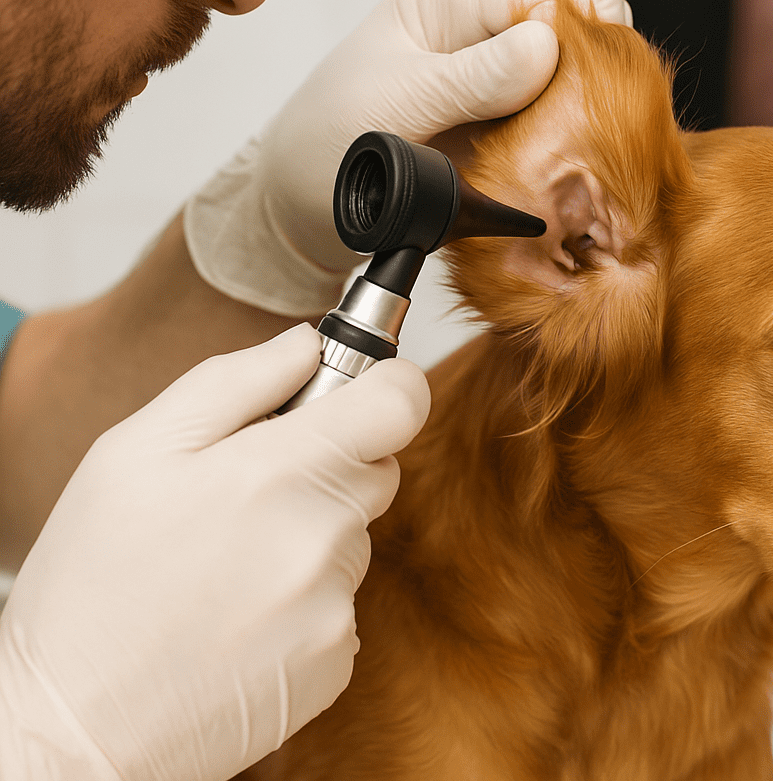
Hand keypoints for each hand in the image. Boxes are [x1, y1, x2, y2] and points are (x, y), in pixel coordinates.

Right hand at [0, 325, 429, 780]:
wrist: (73, 728)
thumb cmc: (94, 580)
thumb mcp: (136, 451)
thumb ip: (237, 381)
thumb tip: (310, 343)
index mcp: (277, 472)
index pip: (400, 404)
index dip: (388, 387)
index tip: (362, 393)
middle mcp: (321, 539)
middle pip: (376, 469)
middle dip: (329, 465)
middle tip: (248, 490)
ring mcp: (333, 607)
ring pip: (354, 536)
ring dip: (311, 534)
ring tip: (227, 564)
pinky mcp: (336, 659)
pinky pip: (342, 600)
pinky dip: (306, 599)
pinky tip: (241, 616)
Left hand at [184, 0, 629, 312]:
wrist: (300, 210)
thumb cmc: (322, 147)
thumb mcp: (393, 105)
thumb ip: (470, 78)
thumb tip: (548, 45)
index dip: (580, 31)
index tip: (581, 87)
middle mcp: (483, 27)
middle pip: (579, 28)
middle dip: (595, 73)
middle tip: (583, 129)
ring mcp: (499, 80)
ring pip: (580, 81)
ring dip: (586, 116)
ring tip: (568, 156)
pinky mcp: (506, 127)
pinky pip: (563, 127)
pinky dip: (570, 148)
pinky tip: (559, 172)